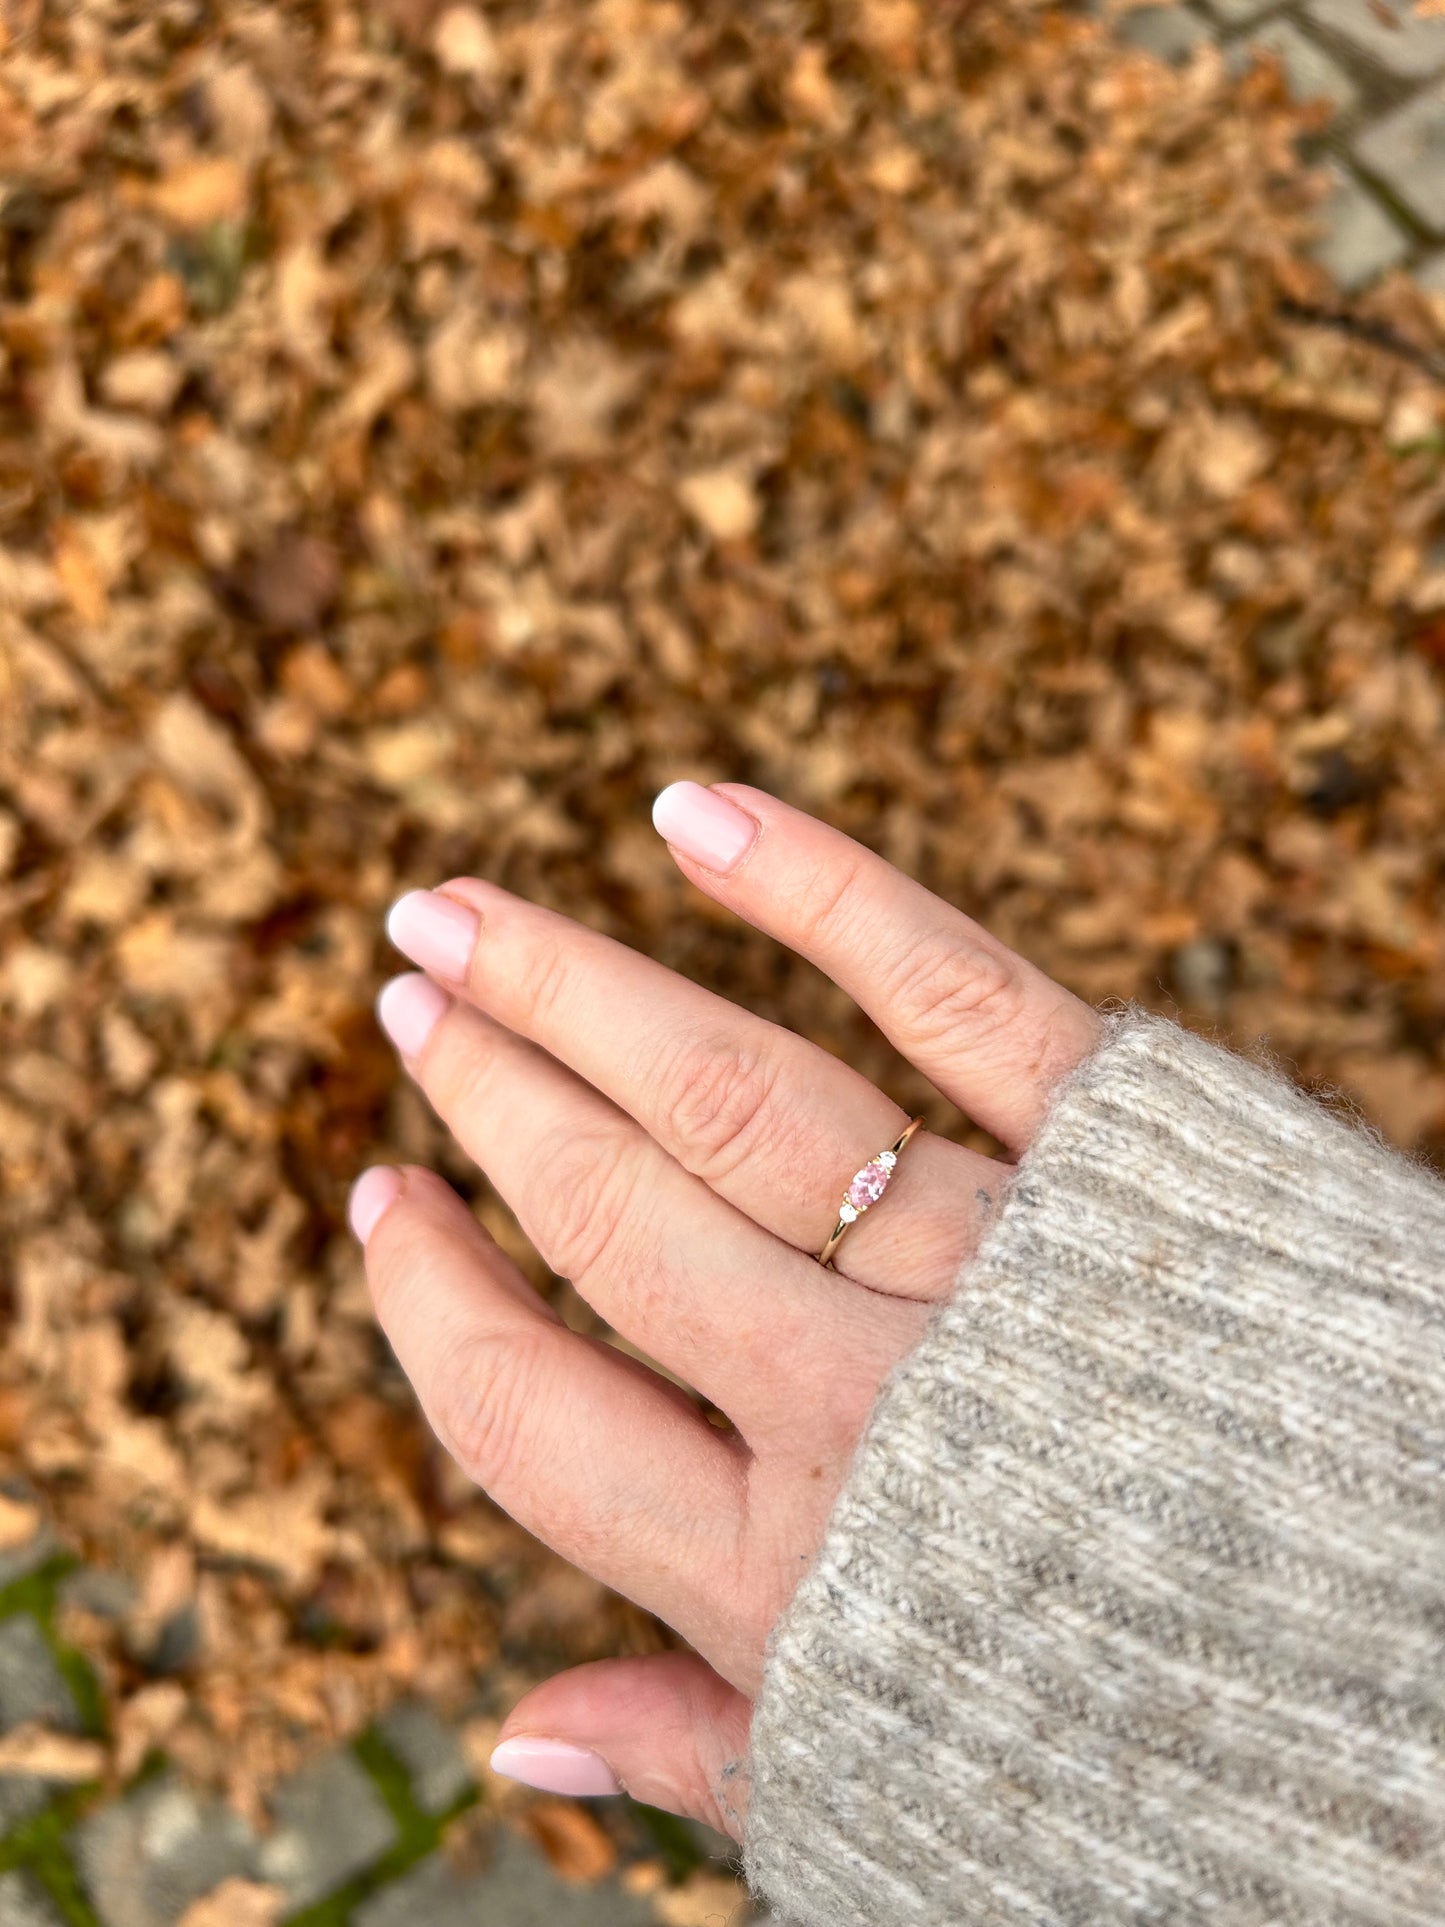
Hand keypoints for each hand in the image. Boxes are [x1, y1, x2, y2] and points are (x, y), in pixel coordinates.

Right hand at [350, 783, 1100, 1836]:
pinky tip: (690, 815)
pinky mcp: (1129, 1156)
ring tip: (459, 912)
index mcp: (786, 1573)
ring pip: (736, 1101)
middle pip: (611, 1219)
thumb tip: (513, 1742)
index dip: (428, 1299)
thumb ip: (702, 1748)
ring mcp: (992, 1271)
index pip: (524, 1412)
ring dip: (575, 988)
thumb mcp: (895, 1788)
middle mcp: (864, 1411)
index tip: (380, 1202)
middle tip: (405, 991)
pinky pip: (954, 997)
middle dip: (486, 1094)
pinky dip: (817, 890)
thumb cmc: (1138, 1736)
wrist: (1415, 1676)